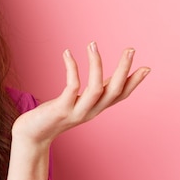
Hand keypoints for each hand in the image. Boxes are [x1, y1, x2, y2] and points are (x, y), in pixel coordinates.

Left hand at [12, 42, 149, 146]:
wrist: (32, 135)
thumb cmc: (52, 116)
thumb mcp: (77, 103)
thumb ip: (92, 92)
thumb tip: (106, 78)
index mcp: (96, 109)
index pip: (120, 95)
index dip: (134, 82)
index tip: (147, 67)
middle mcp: (90, 111)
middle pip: (114, 91)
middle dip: (124, 69)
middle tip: (130, 49)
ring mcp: (76, 111)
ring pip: (96, 88)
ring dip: (96, 64)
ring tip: (93, 44)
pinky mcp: (61, 109)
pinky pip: (72, 87)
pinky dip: (72, 68)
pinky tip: (67, 53)